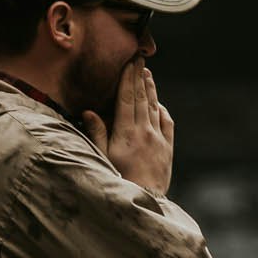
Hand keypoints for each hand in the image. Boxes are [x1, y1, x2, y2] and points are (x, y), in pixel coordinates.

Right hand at [88, 59, 173, 195]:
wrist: (145, 199)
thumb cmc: (118, 180)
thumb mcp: (103, 157)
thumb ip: (97, 133)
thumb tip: (89, 111)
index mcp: (126, 132)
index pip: (126, 98)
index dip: (127, 78)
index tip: (129, 62)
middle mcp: (145, 131)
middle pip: (141, 98)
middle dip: (139, 76)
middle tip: (139, 58)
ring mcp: (158, 139)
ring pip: (154, 107)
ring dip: (150, 89)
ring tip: (147, 74)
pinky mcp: (168, 148)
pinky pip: (167, 123)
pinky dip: (162, 110)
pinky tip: (158, 104)